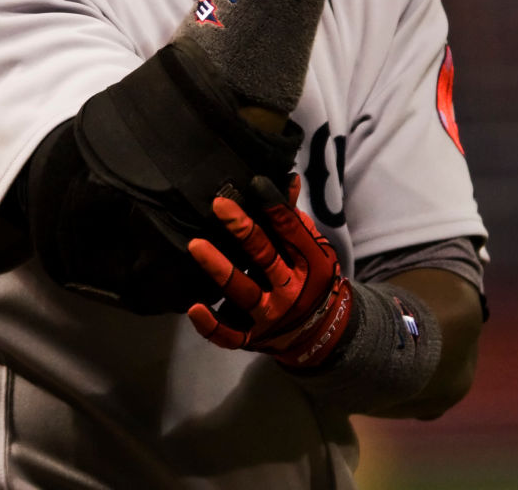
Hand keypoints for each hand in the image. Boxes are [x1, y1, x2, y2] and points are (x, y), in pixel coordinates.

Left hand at [186, 175, 351, 368]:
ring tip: (195, 245)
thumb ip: (295, 218)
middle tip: (219, 204)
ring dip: (220, 269)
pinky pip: (230, 336)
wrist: (324, 334)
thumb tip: (288, 178)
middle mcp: (291, 290)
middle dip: (243, 230)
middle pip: (265, 257)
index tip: (254, 182)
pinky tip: (194, 308)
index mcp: (309, 264)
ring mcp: (271, 316)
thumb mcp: (314, 249)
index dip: (273, 206)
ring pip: (243, 292)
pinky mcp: (253, 338)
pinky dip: (211, 326)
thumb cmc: (312, 278)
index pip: (291, 231)